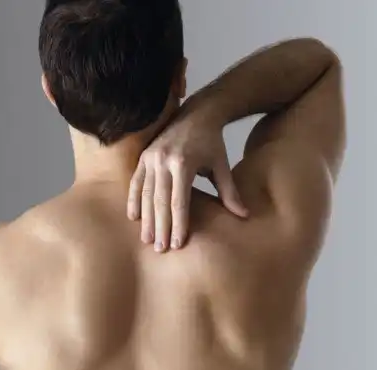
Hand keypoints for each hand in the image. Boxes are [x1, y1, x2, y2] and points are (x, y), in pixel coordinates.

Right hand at [127, 122, 248, 252]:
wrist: (197, 113)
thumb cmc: (211, 142)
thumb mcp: (222, 165)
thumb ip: (229, 191)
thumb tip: (243, 215)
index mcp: (184, 164)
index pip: (179, 201)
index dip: (178, 224)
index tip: (178, 244)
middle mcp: (164, 161)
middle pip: (159, 201)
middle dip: (160, 227)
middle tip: (160, 249)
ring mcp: (151, 158)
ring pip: (145, 194)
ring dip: (146, 218)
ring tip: (147, 239)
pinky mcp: (144, 156)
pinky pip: (135, 182)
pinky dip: (133, 200)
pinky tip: (133, 217)